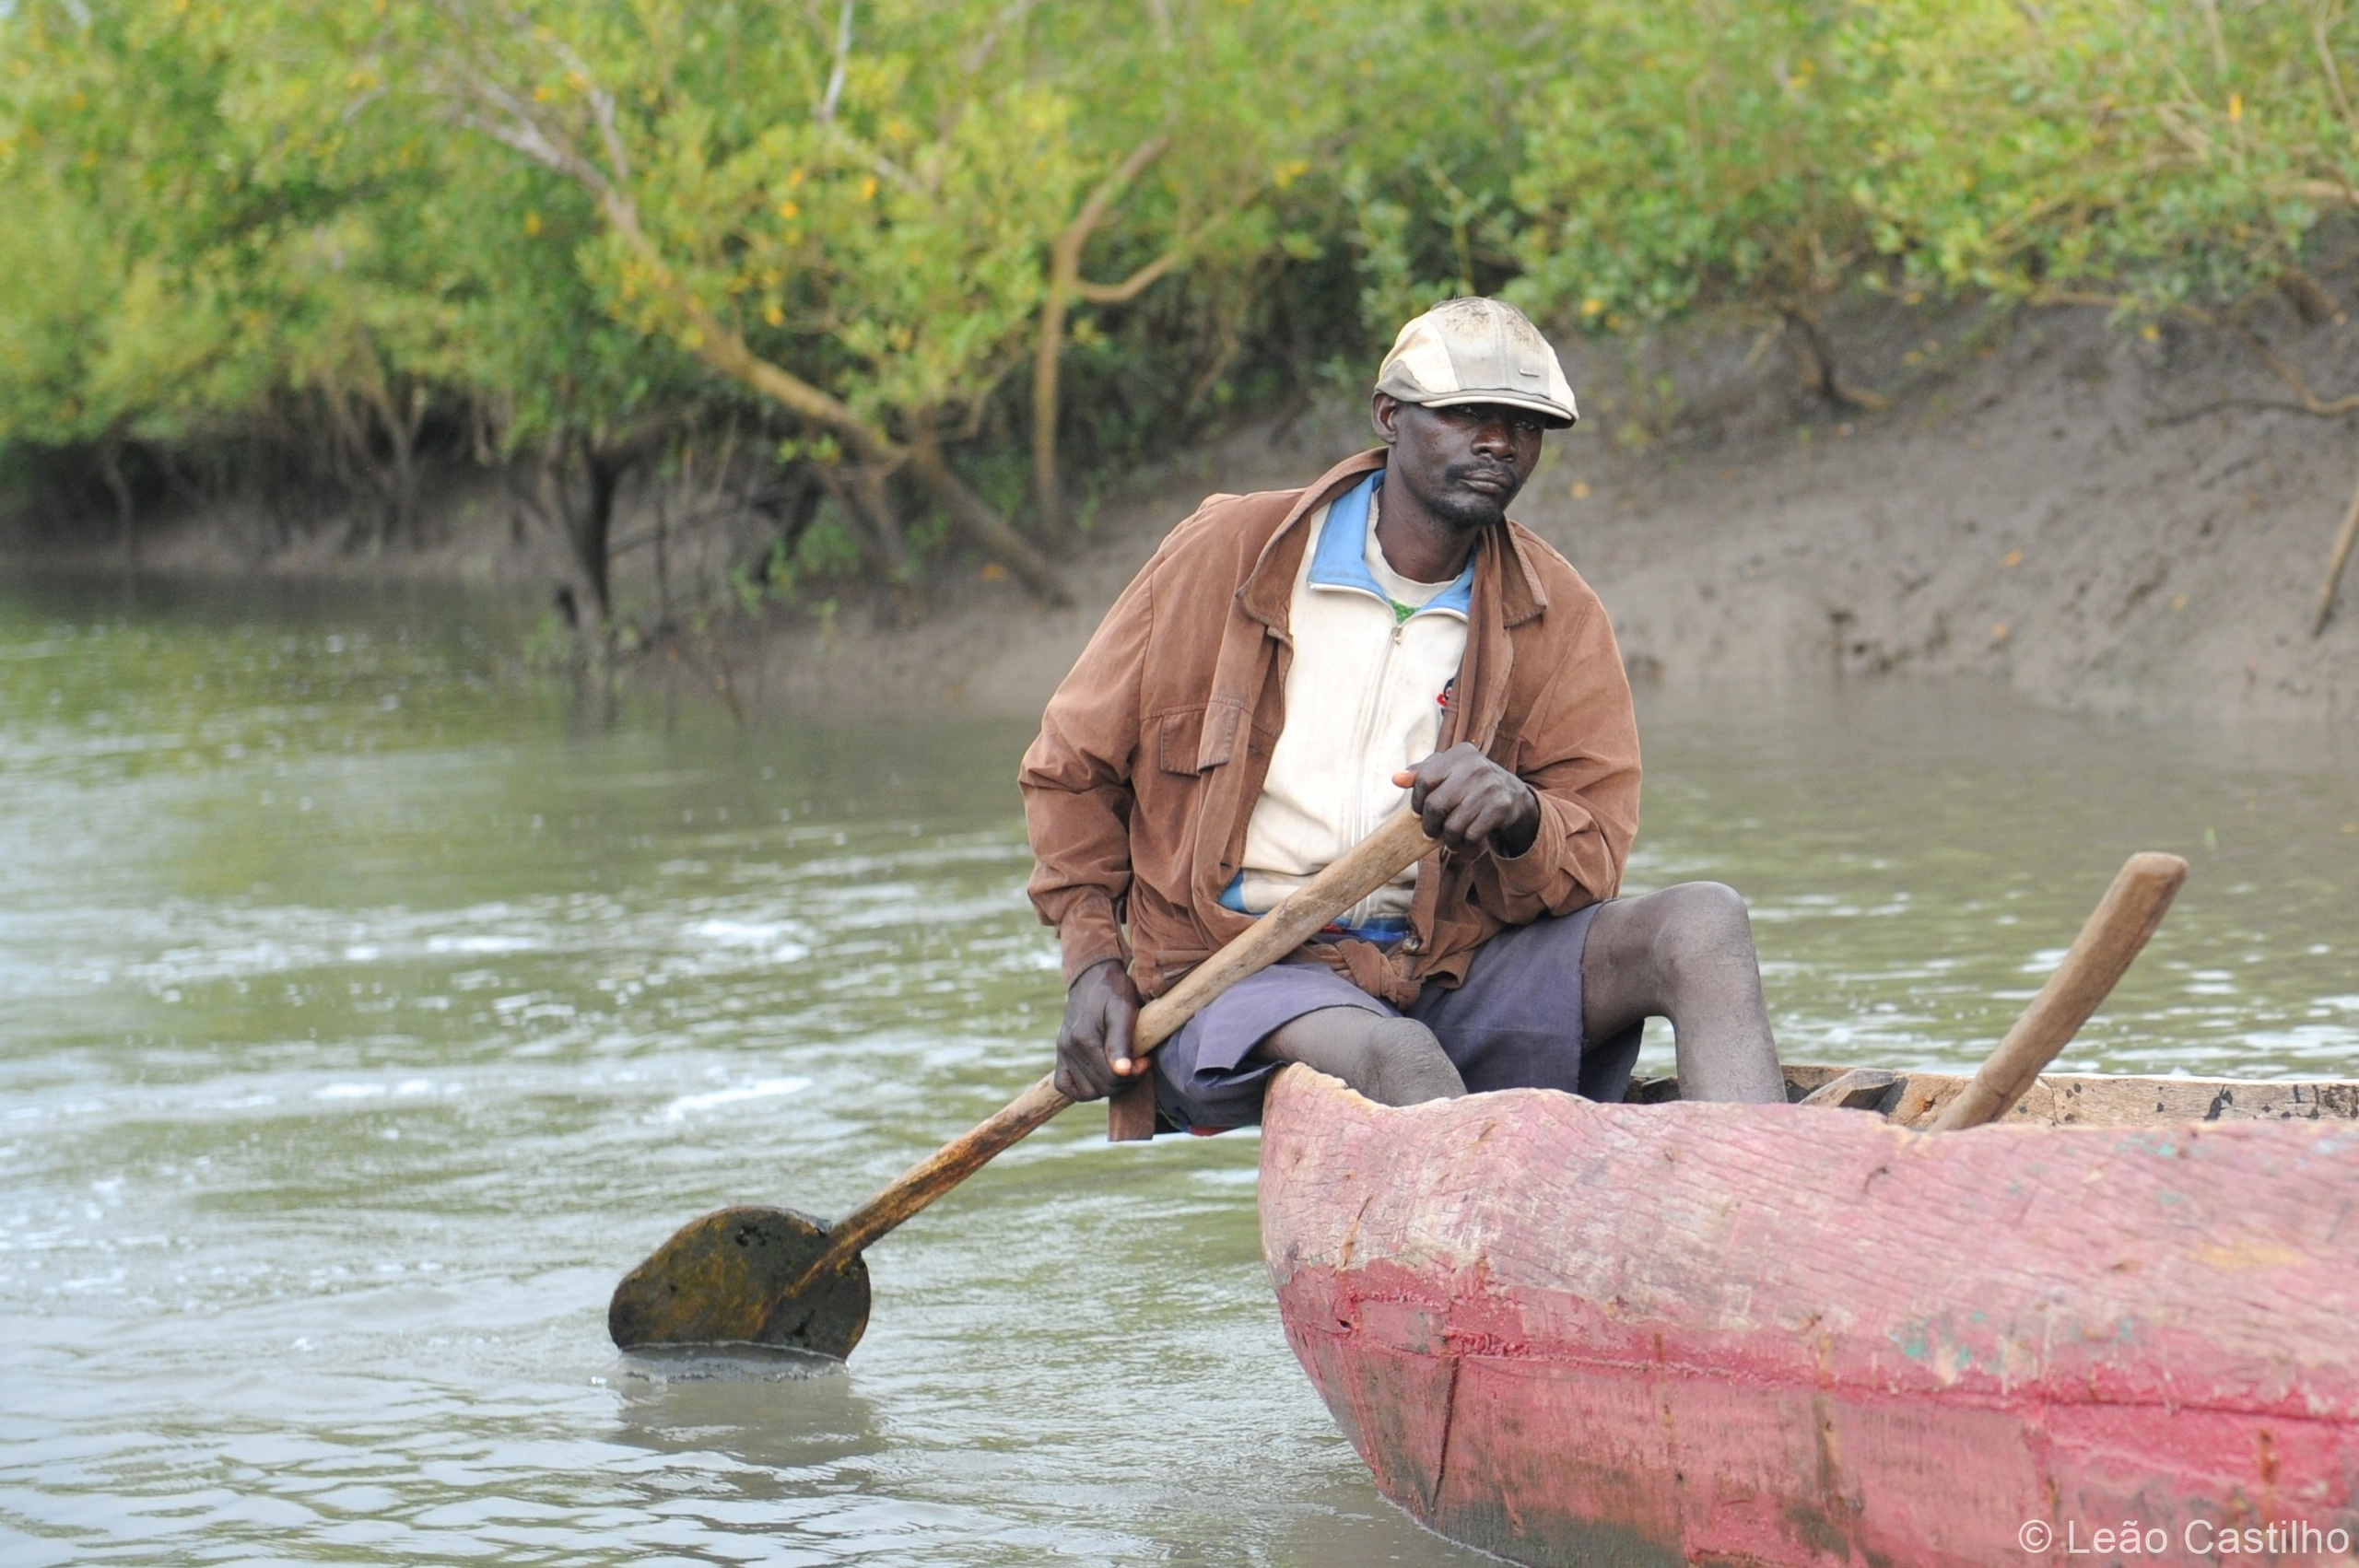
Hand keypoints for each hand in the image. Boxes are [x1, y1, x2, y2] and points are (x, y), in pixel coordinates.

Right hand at [1055, 958, 1142, 1100]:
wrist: (1093, 976)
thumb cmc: (1114, 991)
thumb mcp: (1124, 1010)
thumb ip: (1121, 1042)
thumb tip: (1122, 1071)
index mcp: (1084, 1038)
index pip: (1112, 1078)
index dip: (1134, 1074)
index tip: (1145, 1060)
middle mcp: (1068, 1048)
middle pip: (1101, 1088)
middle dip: (1124, 1080)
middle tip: (1137, 1062)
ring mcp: (1063, 1052)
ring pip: (1086, 1092)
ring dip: (1107, 1085)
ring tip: (1120, 1066)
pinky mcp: (1061, 1054)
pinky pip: (1065, 1086)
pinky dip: (1082, 1088)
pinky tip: (1099, 1074)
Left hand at [1394, 743, 1540, 857]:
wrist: (1511, 794)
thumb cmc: (1470, 782)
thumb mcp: (1448, 771)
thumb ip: (1422, 773)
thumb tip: (1396, 779)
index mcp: (1460, 753)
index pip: (1424, 779)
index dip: (1416, 801)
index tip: (1417, 814)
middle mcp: (1476, 766)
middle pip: (1436, 805)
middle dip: (1430, 825)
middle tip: (1430, 833)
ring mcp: (1490, 787)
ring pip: (1453, 825)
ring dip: (1448, 839)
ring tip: (1449, 839)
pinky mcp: (1500, 807)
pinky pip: (1471, 834)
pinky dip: (1464, 843)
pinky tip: (1464, 840)